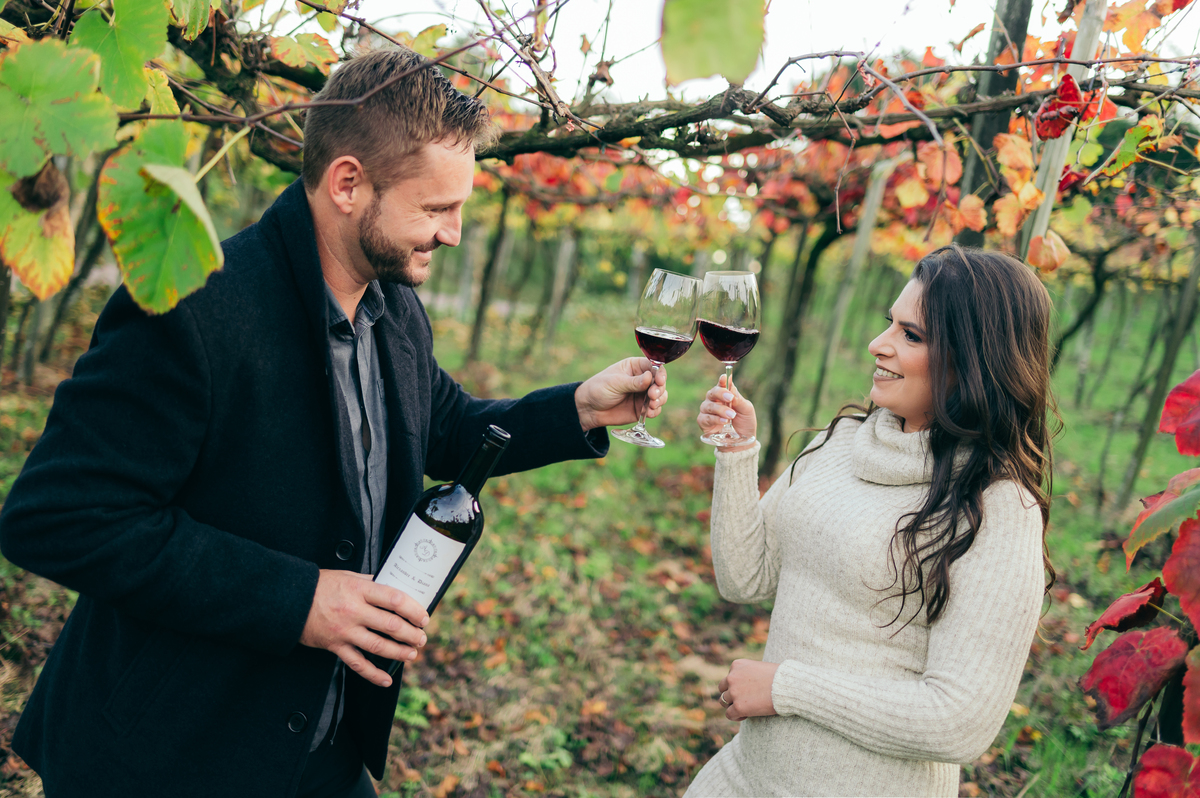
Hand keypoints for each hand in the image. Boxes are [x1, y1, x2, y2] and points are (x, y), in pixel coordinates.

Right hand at [300, 570, 429, 687]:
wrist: (290, 601)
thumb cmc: (321, 586)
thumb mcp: (348, 576)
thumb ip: (370, 582)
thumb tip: (393, 586)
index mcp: (360, 590)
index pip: (394, 600)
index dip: (413, 610)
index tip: (423, 617)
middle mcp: (354, 611)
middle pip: (390, 625)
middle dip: (411, 634)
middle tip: (421, 638)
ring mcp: (344, 631)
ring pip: (378, 646)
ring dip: (399, 652)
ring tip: (411, 654)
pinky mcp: (335, 646)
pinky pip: (357, 664)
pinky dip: (373, 674)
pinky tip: (386, 679)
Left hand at [575, 357, 668, 430]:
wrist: (589, 409)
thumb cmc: (598, 389)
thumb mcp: (615, 383)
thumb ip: (633, 382)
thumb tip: (650, 377)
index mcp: (634, 367)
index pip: (654, 366)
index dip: (660, 373)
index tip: (659, 381)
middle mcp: (642, 379)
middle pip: (660, 382)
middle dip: (659, 389)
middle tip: (652, 395)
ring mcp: (642, 394)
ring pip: (660, 395)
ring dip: (660, 400)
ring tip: (652, 405)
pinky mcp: (642, 408)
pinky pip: (654, 409)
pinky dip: (655, 411)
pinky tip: (649, 413)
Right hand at [697, 374, 757, 451]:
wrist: (741, 442)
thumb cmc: (745, 423)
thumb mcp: (747, 410)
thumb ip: (738, 399)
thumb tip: (731, 387)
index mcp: (725, 395)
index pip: (722, 384)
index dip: (722, 380)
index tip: (725, 378)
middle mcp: (714, 401)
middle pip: (712, 392)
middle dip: (721, 393)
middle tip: (730, 398)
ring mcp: (707, 411)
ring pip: (709, 406)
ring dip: (721, 410)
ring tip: (731, 415)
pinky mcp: (703, 422)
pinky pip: (705, 418)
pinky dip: (715, 419)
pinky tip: (724, 422)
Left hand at [717, 659, 778, 720]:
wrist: (786, 686)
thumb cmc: (780, 677)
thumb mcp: (760, 668)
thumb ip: (749, 674)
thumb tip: (747, 686)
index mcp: (737, 665)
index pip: (729, 676)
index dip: (737, 685)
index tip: (748, 690)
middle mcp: (732, 677)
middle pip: (723, 688)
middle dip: (731, 694)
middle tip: (743, 700)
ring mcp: (734, 692)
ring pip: (723, 701)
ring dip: (732, 705)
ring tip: (745, 708)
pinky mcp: (738, 707)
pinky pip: (729, 714)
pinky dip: (735, 716)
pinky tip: (746, 715)